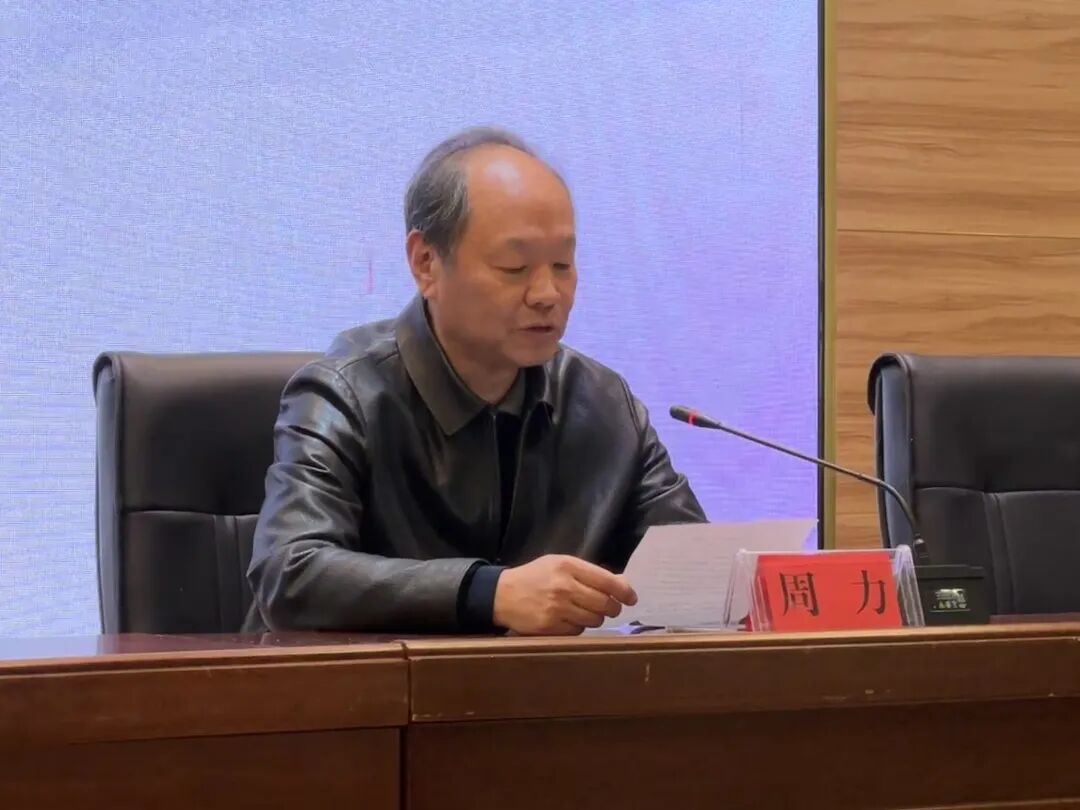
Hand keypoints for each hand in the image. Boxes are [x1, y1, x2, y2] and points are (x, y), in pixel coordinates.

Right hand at [492, 554, 637, 635]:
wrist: (502, 594)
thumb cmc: (535, 576)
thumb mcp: (559, 564)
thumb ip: (589, 572)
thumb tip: (621, 584)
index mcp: (568, 566)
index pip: (607, 581)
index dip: (624, 591)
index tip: (632, 598)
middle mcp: (564, 587)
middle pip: (604, 603)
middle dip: (612, 608)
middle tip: (610, 608)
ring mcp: (557, 609)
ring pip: (594, 620)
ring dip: (595, 618)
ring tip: (585, 611)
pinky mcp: (550, 627)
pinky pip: (578, 631)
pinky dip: (578, 627)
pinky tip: (569, 619)